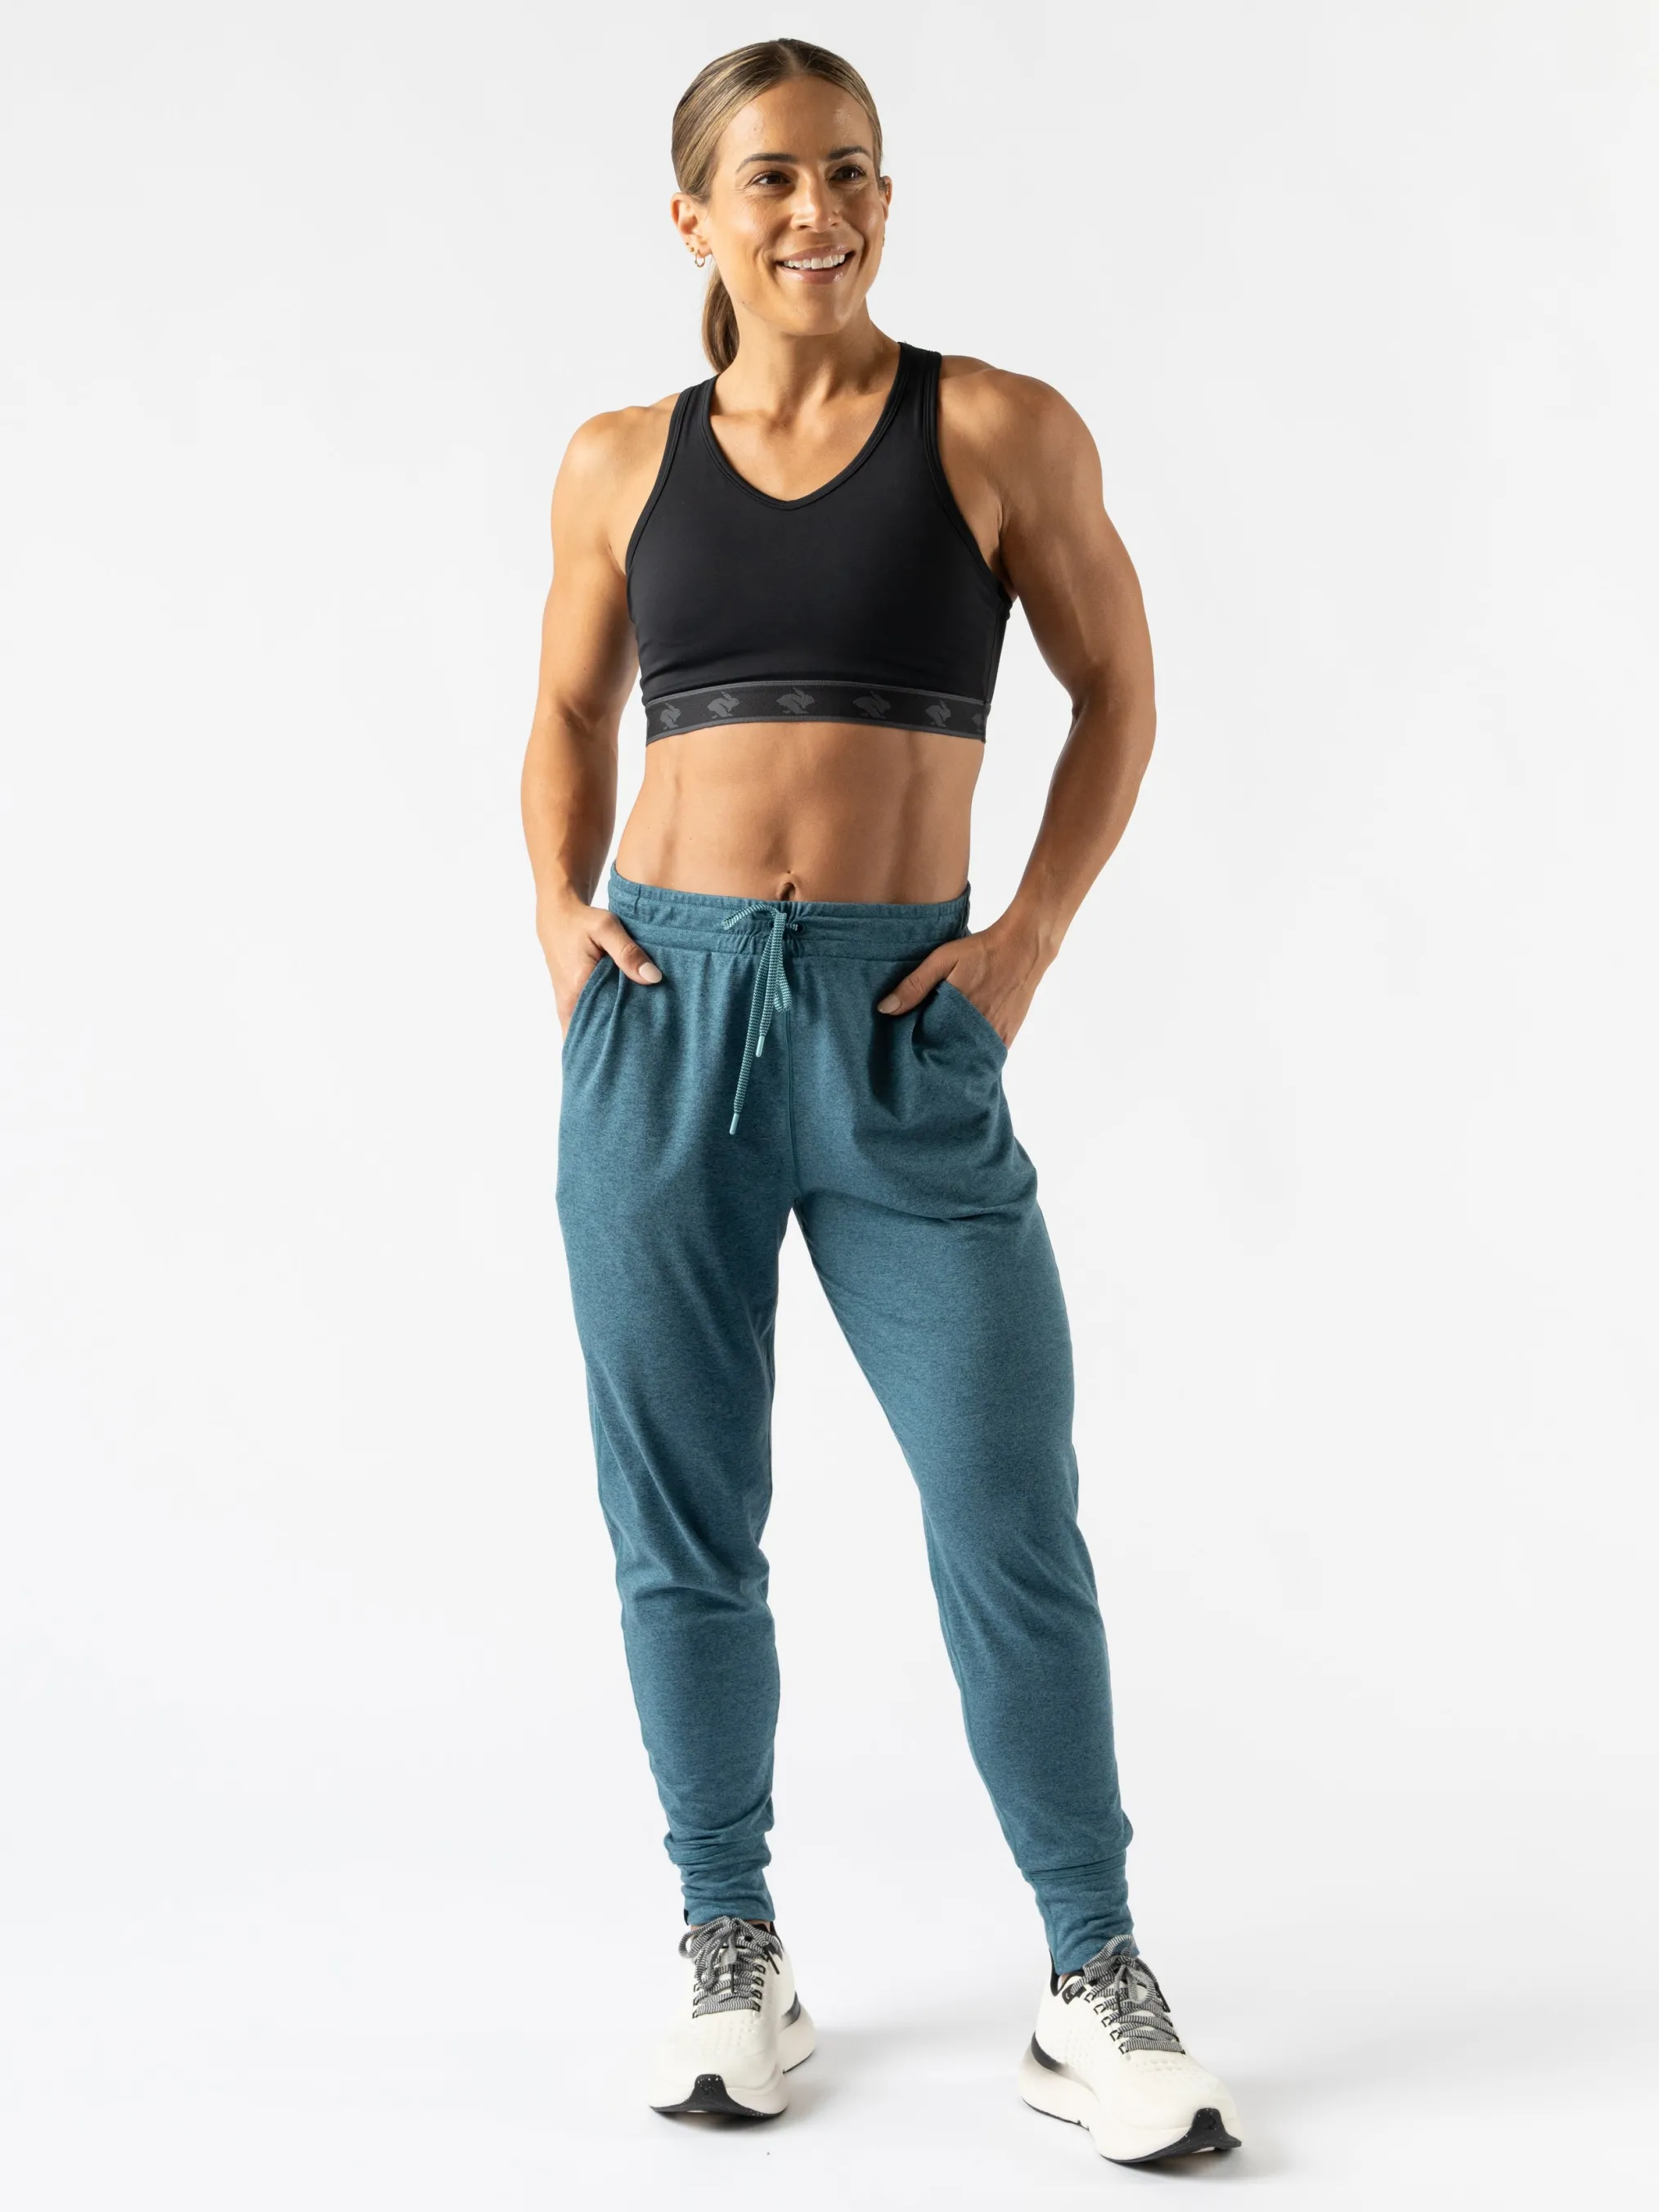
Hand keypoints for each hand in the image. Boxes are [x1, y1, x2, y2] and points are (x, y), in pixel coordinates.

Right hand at [539, 896, 661, 1032]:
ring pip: (591, 1032)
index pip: (603, 1026)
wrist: (555, 917)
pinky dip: (603, 1025)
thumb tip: (653, 978)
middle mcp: (570, 1003)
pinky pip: (586, 1024)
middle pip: (597, 1035)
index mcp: (579, 988)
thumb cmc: (581, 921)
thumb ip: (628, 952)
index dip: (626, 1036)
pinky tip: (623, 1023)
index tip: (648, 1041)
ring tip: (639, 1036)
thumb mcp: (606, 927)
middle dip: (621, 1040)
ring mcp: (567, 1006)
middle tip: (648, 1042)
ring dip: (611, 1034)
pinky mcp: (569, 1004)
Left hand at [875, 916, 1051, 1047]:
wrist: (1024, 948)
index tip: (903, 1050)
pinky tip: (963, 1051)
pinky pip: (987, 1056)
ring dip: (954, 1058)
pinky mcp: (1009, 1036)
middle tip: (920, 1056)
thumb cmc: (981, 951)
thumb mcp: (943, 960)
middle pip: (947, 1057)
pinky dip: (974, 1057)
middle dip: (934, 1057)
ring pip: (968, 1059)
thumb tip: (885, 1009)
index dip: (915, 1049)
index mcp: (956, 1016)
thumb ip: (915, 985)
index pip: (928, 1046)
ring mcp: (995, 1037)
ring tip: (940, 1055)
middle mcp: (977, 1032)